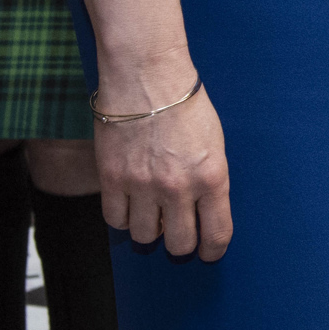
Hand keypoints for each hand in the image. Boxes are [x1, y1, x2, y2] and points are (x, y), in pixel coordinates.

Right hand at [94, 61, 230, 259]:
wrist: (148, 77)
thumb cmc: (186, 105)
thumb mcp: (214, 142)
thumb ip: (210, 179)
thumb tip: (204, 211)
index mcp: (212, 177)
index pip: (216, 234)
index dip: (212, 250)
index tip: (208, 252)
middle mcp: (178, 188)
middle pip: (179, 244)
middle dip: (180, 243)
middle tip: (177, 232)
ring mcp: (142, 186)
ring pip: (144, 236)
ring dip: (149, 230)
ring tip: (152, 213)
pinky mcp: (112, 179)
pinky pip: (115, 220)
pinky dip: (122, 217)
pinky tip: (129, 204)